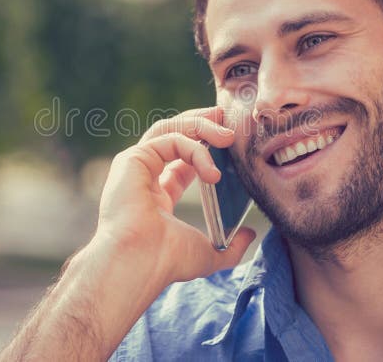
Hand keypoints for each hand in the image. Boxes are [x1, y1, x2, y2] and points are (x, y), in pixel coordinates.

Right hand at [95, 106, 256, 287]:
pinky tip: (212, 173)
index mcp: (157, 195)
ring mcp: (136, 166)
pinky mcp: (132, 159)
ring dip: (202, 126)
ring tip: (229, 136)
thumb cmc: (165, 262)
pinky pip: (170, 139)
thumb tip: (250, 235)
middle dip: (202, 123)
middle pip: (174, 134)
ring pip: (170, 129)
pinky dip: (195, 149)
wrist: (138, 264)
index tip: (232, 141)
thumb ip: (231, 246)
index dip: (208, 146)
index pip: (183, 159)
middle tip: (227, 119)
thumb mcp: (208, 253)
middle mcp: (144, 176)